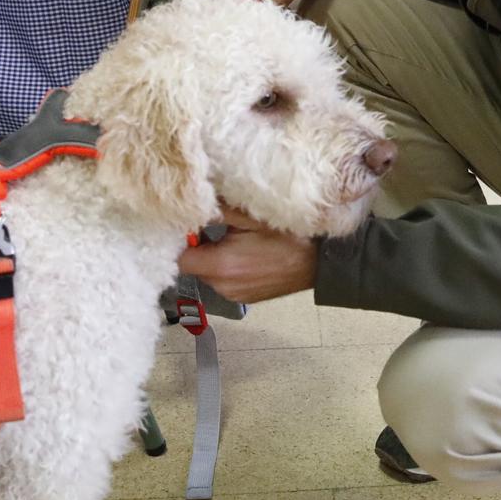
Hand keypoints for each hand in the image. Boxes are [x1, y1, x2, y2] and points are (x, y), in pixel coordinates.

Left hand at [176, 207, 317, 303]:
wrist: (320, 264)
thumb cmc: (289, 237)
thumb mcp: (252, 216)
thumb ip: (219, 209)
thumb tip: (194, 199)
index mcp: (220, 265)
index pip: (180, 258)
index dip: (180, 240)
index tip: (188, 224)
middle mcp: (222, 286)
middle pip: (193, 266)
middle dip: (200, 247)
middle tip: (217, 228)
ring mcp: (233, 296)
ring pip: (208, 274)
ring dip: (214, 258)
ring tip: (236, 241)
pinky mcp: (244, 299)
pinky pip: (224, 282)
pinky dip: (228, 269)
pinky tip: (247, 256)